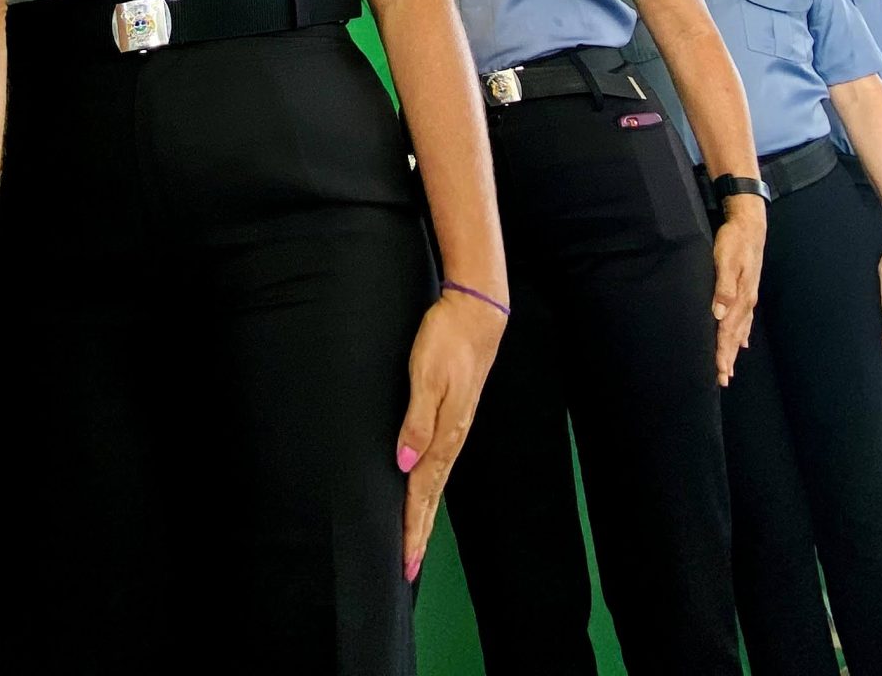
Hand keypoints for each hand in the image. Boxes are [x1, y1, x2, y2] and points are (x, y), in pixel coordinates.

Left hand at [395, 288, 504, 583]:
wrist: (476, 312)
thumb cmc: (447, 340)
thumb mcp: (426, 377)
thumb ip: (416, 421)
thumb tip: (405, 463)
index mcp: (444, 433)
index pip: (423, 491)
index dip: (413, 526)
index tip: (406, 559)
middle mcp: (451, 437)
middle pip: (432, 494)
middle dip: (419, 531)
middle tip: (408, 568)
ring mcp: (455, 428)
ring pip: (436, 482)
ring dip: (424, 513)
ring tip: (415, 541)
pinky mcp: (454, 416)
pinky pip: (439, 463)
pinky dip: (429, 487)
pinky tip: (424, 491)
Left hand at [710, 200, 766, 384]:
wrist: (750, 225)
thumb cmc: (734, 241)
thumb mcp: (725, 259)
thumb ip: (723, 286)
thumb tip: (718, 313)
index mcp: (740, 296)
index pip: (728, 331)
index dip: (723, 352)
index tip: (720, 372)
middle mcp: (746, 301)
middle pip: (735, 335)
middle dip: (728, 358)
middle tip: (723, 379)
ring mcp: (748, 296)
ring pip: (739, 330)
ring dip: (733, 350)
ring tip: (730, 368)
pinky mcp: (747, 290)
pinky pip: (745, 319)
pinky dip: (741, 334)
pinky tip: (741, 342)